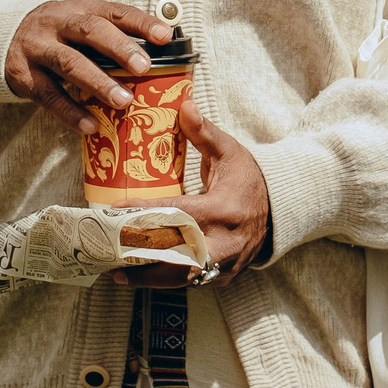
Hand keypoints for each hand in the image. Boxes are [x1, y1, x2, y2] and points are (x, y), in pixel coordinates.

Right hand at [3, 0, 176, 133]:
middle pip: (90, 31)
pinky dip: (70, 112)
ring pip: (69, 63)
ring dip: (99, 82)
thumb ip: (112, 35)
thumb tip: (161, 52)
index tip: (164, 36)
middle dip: (119, 48)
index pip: (114, 11)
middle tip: (144, 67)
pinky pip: (49, 95)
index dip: (140, 22)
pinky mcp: (24, 75)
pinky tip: (91, 126)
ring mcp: (38, 48)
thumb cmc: (59, 35)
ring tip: (124, 101)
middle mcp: (57, 24)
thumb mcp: (81, 24)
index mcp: (80, 9)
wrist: (2, 38)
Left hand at [114, 109, 270, 287]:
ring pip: (181, 277)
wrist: (280, 209)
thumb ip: (205, 132)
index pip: (176, 214)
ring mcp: (226, 263)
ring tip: (115, 272)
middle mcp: (224, 242)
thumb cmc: (249, 179)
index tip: (115, 212)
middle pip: (175, 257)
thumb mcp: (230, 152)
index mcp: (224, 209)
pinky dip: (165, 280)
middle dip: (141, 257)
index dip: (144, 214)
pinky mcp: (224, 276)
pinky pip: (191, 282)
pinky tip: (139, 276)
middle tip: (108, 254)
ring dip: (147, 277)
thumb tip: (184, 104)